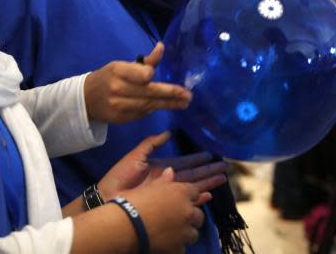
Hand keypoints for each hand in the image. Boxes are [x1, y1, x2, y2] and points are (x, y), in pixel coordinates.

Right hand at [85, 43, 191, 123]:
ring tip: (184, 103)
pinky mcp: (121, 119)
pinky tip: (166, 106)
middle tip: (188, 96)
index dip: (149, 76)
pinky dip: (154, 109)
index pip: (140, 75)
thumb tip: (162, 47)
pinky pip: (142, 114)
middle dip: (171, 94)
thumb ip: (145, 61)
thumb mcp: (123, 65)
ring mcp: (118, 106)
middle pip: (149, 93)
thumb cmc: (109, 77)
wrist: (87, 99)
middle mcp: (117, 89)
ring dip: (168, 104)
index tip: (156, 75)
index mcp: (118, 71)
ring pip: (148, 105)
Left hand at [99, 132, 228, 205]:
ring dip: (207, 183)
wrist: (110, 196)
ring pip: (193, 187)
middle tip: (224, 167)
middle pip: (193, 175)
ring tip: (222, 179)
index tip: (210, 155)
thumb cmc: (120, 176)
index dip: (197, 159)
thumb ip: (152, 143)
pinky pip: (185, 200)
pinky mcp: (166, 203)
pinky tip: (208, 196)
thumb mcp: (137, 155)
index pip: (184, 163)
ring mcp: (168, 192)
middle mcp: (168, 180)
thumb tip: (168, 132)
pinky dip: (197, 199)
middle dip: (208, 171)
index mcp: (161, 168)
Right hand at [123, 168, 204, 253]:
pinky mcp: (178, 248)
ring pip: (194, 233)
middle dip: (190, 217)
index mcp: (181, 192)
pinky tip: (167, 245)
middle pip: (199, 215)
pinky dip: (176, 246)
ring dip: (186, 233)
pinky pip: (183, 248)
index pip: (195, 192)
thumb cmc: (131, 202)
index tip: (182, 200)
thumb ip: (163, 181)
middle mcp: (187, 211)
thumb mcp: (147, 187)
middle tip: (178, 219)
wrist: (123, 226)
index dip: (188, 196)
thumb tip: (170, 171)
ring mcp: (185, 231)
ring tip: (174, 234)